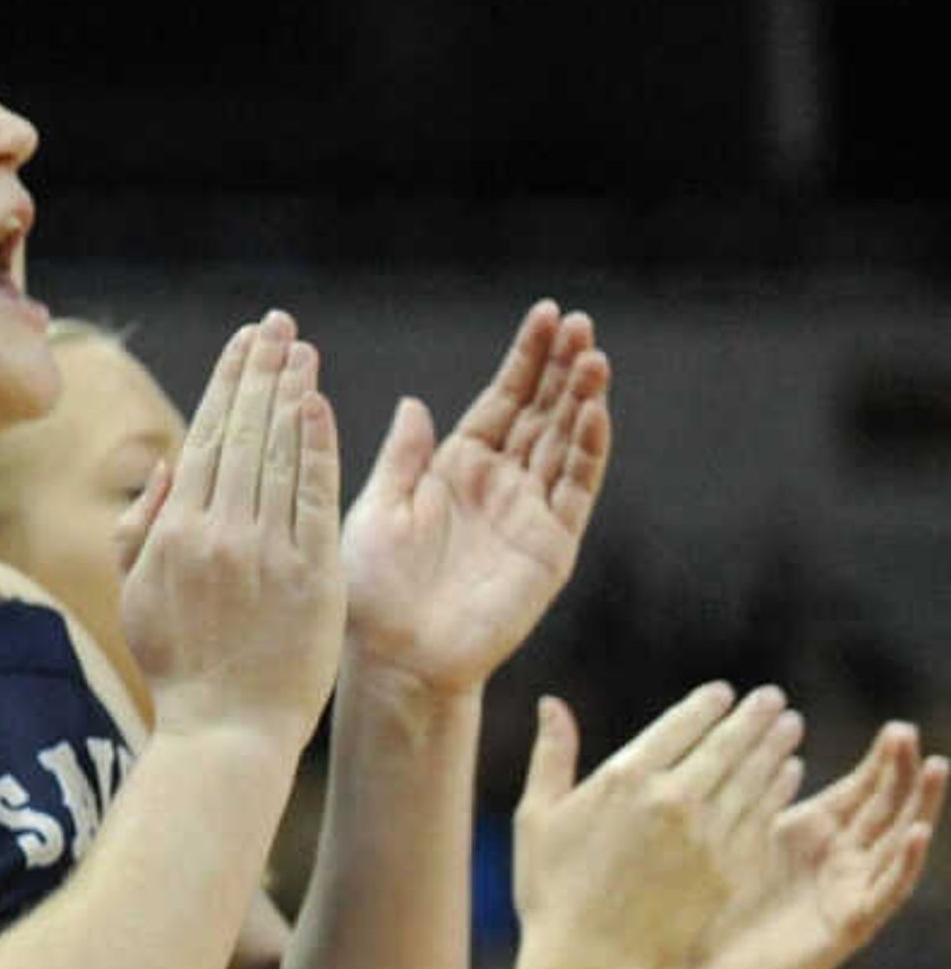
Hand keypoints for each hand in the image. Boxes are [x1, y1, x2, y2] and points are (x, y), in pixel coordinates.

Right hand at [118, 314, 347, 754]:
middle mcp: (218, 530)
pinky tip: (319, 408)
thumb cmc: (179, 664)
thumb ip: (144, 525)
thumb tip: (166, 464)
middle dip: (261, 371)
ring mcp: (266, 550)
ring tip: (302, 350)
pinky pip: (314, 496)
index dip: (227, 384)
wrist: (228, 727)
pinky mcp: (311, 572)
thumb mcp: (138, 592)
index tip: (244, 344)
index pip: (206, 437)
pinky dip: (317, 447)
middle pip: (244, 432)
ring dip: (292, 394)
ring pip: (279, 453)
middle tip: (278, 325)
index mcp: (174, 531)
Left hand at [338, 301, 612, 695]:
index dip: (524, 360)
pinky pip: (573, 493)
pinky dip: (586, 453)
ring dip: (582, 401)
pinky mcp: (550, 548)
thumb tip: (414, 402)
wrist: (391, 653)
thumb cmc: (372, 586)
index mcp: (455, 467)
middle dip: (562, 368)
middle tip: (580, 321)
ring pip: (564, 445)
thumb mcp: (377, 505)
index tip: (545, 314)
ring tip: (594, 355)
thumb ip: (404, 456)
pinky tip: (595, 414)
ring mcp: (529, 514)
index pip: (501, 400)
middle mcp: (498, 484)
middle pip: (541, 413)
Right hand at [514, 686, 799, 968]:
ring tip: (789, 729)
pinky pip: (762, 820)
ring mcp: (707, 838)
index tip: (724, 694)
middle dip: (753, 719)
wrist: (588, 961)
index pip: (679, 726)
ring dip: (774, 749)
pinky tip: (787, 777)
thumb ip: (552, 754)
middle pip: (726, 747)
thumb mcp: (537, 815)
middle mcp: (673, 801)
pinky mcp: (728, 872)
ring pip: (753, 779)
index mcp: (624, 780)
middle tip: (773, 699)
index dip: (706, 706)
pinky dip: (778, 792)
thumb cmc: (552, 888)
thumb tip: (552, 702)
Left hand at [673, 719, 945, 968]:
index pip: (861, 790)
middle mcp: (841, 860)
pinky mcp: (848, 924)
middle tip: (912, 733)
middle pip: (887, 808)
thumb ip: (765, 800)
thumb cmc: (714, 905)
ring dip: (920, 807)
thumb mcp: (743, 838)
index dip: (882, 761)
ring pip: (899, 844)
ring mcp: (849, 891)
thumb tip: (778, 751)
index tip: (898, 729)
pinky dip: (904, 862)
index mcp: (815, 835)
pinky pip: (885, 891)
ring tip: (938, 769)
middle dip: (903, 771)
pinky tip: (917, 833)